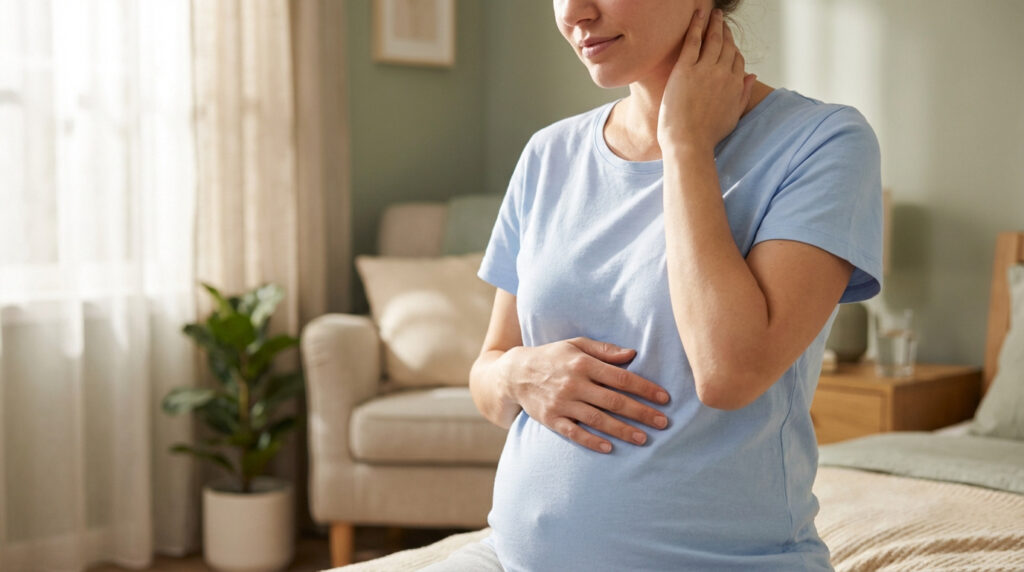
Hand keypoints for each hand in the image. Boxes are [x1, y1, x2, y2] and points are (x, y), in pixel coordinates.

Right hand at [498, 337, 670, 452]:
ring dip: (622, 430)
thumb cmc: (552, 356)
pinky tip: (609, 448)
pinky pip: (574, 432)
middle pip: (614, 401)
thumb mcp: (576, 344)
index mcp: (583, 363)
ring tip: (644, 439)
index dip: (645, 388)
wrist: (515, 374)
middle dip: (641, 413)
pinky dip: (591, 441)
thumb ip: (604, 350)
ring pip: (597, 419)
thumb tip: (633, 353)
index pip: (621, 377)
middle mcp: (574, 384)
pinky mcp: (551, 419)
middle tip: (663, 422)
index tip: (664, 398)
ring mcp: (562, 403)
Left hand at [657, 8, 756, 151]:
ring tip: (713, 14)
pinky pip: (693, 40)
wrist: (688, 143)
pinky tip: (698, 15)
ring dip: (714, 23)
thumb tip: (752, 77)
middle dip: (725, 32)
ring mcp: (705, 70)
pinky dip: (697, 25)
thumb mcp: (733, 116)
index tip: (728, 42)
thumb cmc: (707, 136)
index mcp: (736, 86)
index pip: (737, 60)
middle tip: (721, 21)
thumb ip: (744, 95)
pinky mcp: (686, 69)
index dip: (733, 49)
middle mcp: (724, 74)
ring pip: (713, 39)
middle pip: (727, 46)